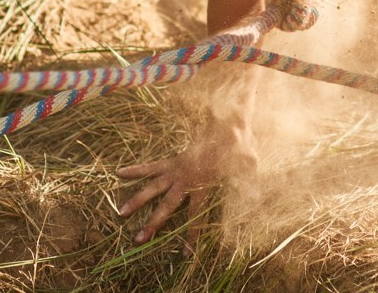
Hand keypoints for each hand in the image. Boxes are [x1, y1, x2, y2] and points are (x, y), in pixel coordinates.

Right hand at [116, 132, 256, 246]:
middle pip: (166, 205)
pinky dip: (136, 170)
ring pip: (153, 187)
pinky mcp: (173, 161)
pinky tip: (119, 173)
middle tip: (138, 239)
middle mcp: (185, 179)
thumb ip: (249, 183)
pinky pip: (152, 166)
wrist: (227, 124)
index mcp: (202, 185)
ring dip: (136, 200)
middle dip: (152, 222)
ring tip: (121, 212)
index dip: (190, 235)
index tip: (185, 253)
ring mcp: (176, 169)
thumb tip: (258, 198)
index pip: (194, 215)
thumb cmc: (239, 148)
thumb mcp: (248, 167)